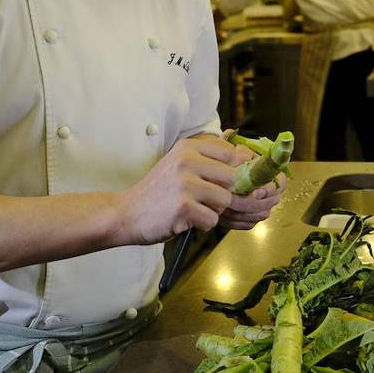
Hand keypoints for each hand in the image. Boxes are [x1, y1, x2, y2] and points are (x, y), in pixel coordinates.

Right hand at [115, 136, 237, 244]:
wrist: (126, 213)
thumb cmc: (158, 191)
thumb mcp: (179, 164)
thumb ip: (209, 160)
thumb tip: (247, 157)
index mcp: (188, 147)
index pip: (230, 152)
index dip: (231, 170)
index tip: (218, 180)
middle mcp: (187, 161)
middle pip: (232, 178)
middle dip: (222, 193)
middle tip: (201, 199)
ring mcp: (185, 184)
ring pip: (225, 200)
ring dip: (213, 210)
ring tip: (192, 209)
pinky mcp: (183, 207)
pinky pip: (212, 219)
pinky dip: (202, 224)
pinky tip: (185, 219)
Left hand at [216, 128, 285, 229]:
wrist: (218, 172)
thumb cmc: (230, 161)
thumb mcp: (235, 152)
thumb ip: (241, 154)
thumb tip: (242, 158)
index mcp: (271, 175)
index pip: (280, 185)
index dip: (270, 190)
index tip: (256, 190)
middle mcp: (270, 193)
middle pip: (268, 204)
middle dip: (250, 203)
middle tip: (233, 199)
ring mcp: (261, 208)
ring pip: (257, 215)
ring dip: (241, 212)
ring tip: (225, 205)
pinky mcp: (250, 219)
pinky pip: (247, 224)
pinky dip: (236, 221)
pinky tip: (225, 214)